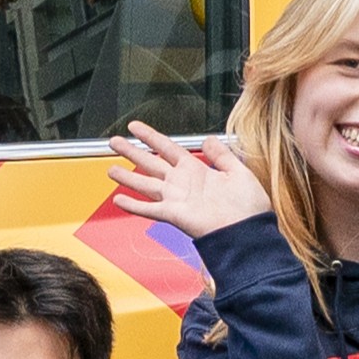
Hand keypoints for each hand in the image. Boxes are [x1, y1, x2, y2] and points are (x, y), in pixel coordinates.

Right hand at [107, 123, 269, 240]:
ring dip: (127, 177)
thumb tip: (207, 139)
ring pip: (145, 183)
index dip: (150, 136)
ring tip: (110, 169)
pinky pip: (149, 208)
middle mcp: (182, 183)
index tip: (135, 127)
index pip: (167, 147)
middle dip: (131, 152)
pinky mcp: (174, 214)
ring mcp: (176, 199)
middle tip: (114, 142)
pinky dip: (133, 205)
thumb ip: (221, 154)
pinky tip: (119, 199)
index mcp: (196, 170)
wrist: (247, 231)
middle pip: (150, 163)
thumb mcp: (238, 171)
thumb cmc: (247, 206)